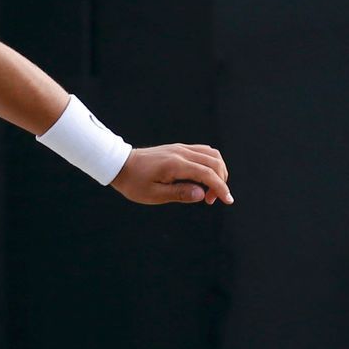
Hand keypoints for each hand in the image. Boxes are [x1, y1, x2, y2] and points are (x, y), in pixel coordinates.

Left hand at [113, 145, 233, 205]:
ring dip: (218, 171)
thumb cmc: (134, 183)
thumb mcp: (153, 195)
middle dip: (221, 181)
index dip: (221, 187)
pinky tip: (204, 177)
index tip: (228, 201)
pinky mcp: (178, 148)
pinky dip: (210, 163)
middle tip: (211, 200)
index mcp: (176, 165)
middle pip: (214, 162)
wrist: (120, 164)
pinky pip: (202, 151)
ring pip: (211, 154)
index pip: (207, 174)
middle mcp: (181, 152)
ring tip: (209, 189)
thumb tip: (201, 194)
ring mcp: (180, 148)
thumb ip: (179, 194)